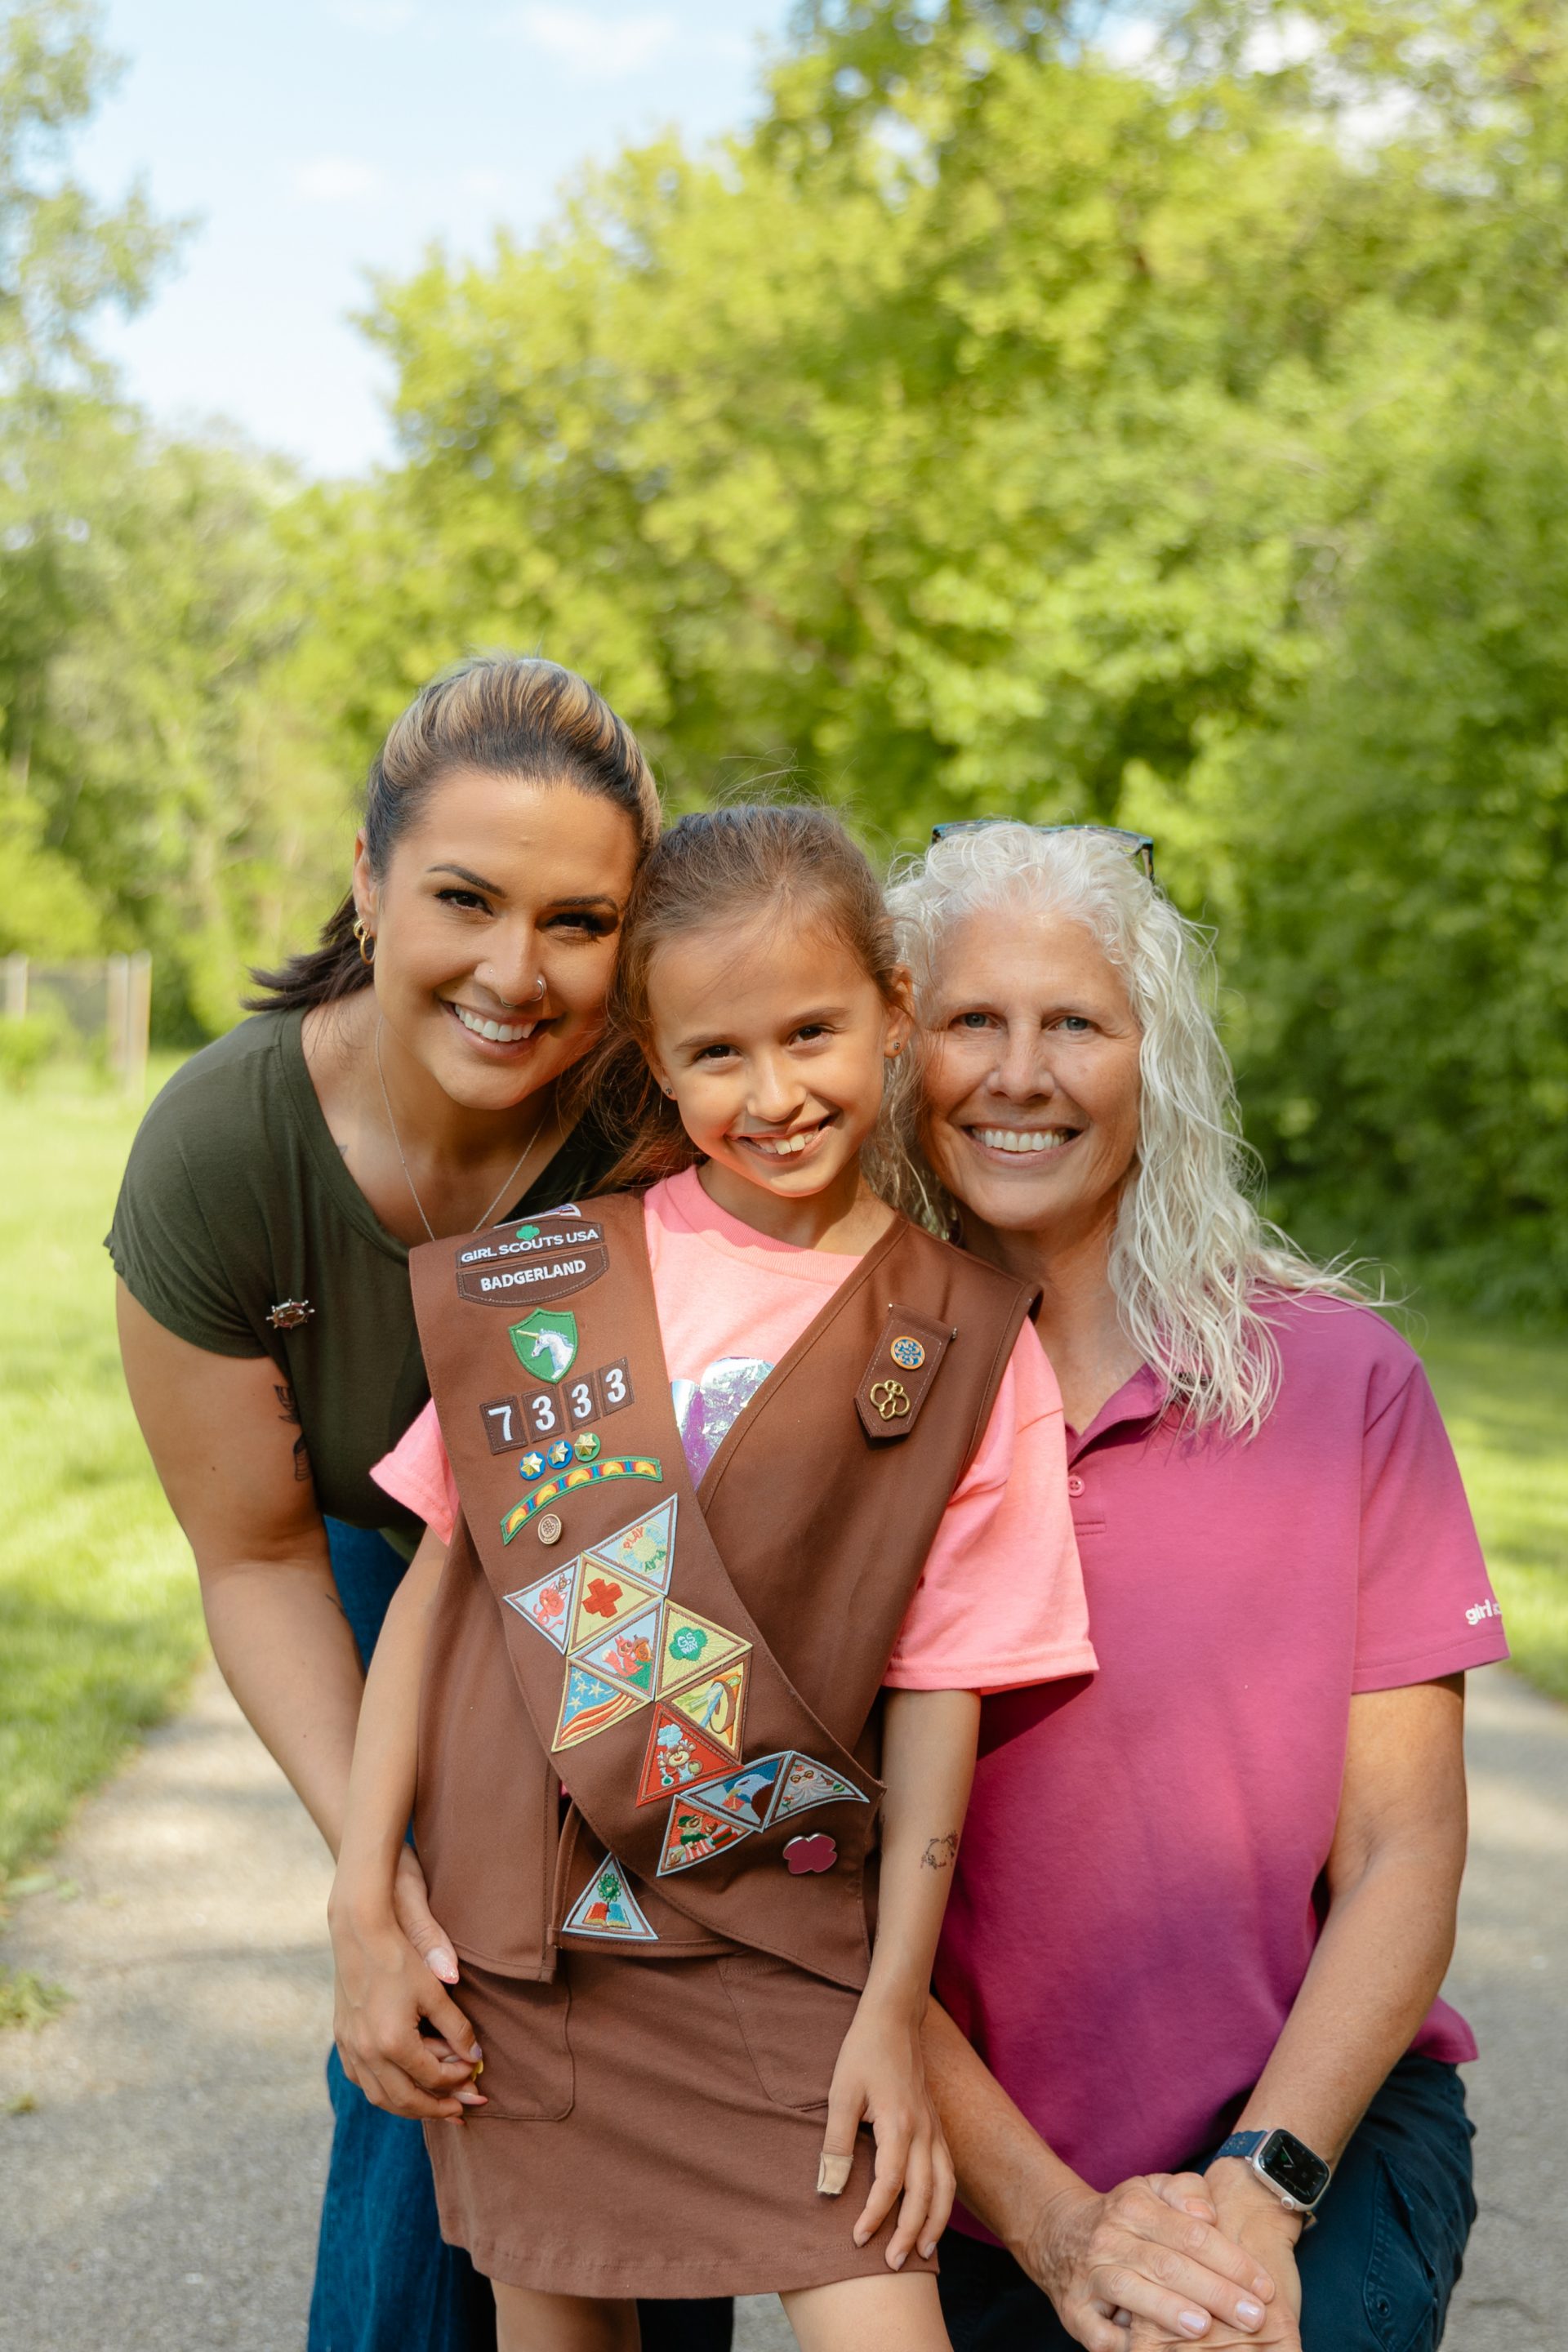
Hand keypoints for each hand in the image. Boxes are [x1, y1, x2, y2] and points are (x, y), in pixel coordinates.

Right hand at [329, 1867, 486, 2122]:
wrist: (360, 1933)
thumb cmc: (401, 1958)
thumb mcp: (436, 1992)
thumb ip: (458, 2029)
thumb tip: (476, 2059)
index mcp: (393, 2043)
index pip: (433, 2078)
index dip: (458, 2080)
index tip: (475, 2074)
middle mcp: (367, 2054)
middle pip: (405, 2100)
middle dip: (436, 2109)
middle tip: (461, 2111)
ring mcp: (350, 2049)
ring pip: (380, 2097)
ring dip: (409, 2106)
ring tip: (434, 2106)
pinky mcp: (343, 2041)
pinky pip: (362, 2081)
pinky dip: (384, 2090)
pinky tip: (401, 2085)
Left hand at [818, 1997, 955, 2270]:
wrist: (894, 2017)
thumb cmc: (863, 2052)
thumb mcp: (841, 2093)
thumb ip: (836, 2143)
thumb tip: (829, 2190)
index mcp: (899, 2124)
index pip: (890, 2184)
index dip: (874, 2215)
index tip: (857, 2238)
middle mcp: (923, 2131)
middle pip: (924, 2194)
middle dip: (909, 2233)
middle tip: (892, 2264)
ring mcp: (934, 2128)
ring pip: (944, 2186)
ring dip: (935, 2222)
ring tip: (922, 2251)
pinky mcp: (936, 2124)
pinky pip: (948, 2170)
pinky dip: (945, 2199)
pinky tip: (935, 2214)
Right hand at [1018, 2172, 1279, 2351]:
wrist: (1057, 2234)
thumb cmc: (1126, 2218)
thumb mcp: (1154, 2189)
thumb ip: (1186, 2192)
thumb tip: (1208, 2216)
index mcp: (1135, 2206)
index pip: (1191, 2233)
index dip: (1231, 2260)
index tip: (1264, 2286)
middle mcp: (1110, 2238)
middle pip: (1167, 2264)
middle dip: (1214, 2292)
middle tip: (1253, 2315)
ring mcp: (1089, 2275)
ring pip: (1129, 2290)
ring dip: (1168, 2309)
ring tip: (1204, 2327)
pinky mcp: (1075, 2313)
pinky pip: (1099, 2332)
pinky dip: (1124, 2344)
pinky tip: (1153, 2351)